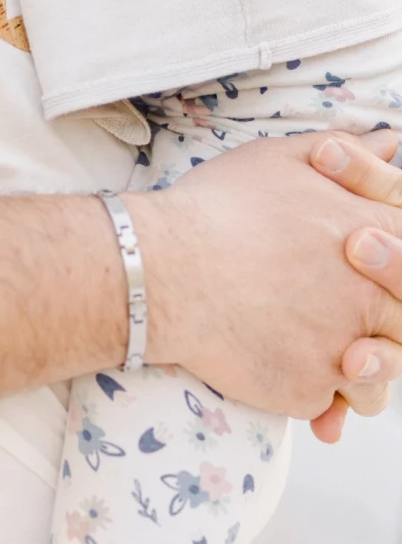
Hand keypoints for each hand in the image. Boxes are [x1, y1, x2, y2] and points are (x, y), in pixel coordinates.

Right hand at [134, 127, 401, 429]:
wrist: (164, 268)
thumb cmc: (218, 207)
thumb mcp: (280, 158)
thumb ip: (348, 153)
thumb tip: (389, 141)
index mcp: (370, 236)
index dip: (393, 262)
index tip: (360, 264)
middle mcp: (369, 297)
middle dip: (380, 324)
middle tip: (334, 313)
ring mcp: (342, 350)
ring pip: (376, 378)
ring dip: (357, 371)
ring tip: (320, 355)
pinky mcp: (309, 390)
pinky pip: (328, 403)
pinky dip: (313, 395)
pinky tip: (281, 371)